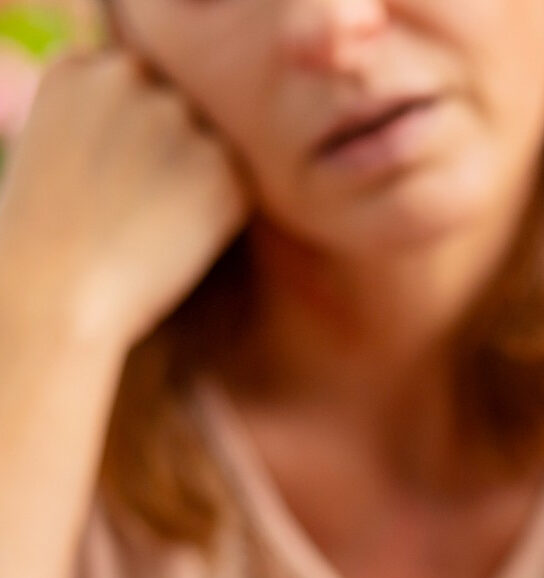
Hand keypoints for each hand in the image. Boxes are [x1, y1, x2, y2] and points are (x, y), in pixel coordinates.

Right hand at [0, 49, 249, 348]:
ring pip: (216, 148)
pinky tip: (181, 244)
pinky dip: (224, 218)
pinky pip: (242, 190)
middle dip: (176, 153)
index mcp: (79, 67)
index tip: (120, 177)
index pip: (137, 81)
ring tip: (156, 229)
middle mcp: (129, 76)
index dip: (138, 135)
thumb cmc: (50, 243)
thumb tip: (162, 135)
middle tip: (142, 211)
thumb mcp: (60, 151)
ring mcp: (179, 118)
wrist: (59, 293)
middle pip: (183, 109)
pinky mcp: (223, 169)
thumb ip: (106, 120)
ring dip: (203, 184)